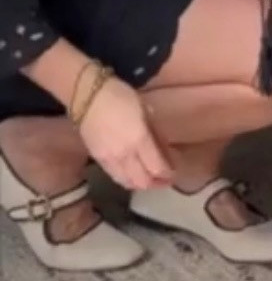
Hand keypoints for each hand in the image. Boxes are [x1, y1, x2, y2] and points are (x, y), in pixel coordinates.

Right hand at [77, 78, 174, 192]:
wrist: (87, 97)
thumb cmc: (121, 97)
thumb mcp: (145, 110)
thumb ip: (156, 133)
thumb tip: (166, 149)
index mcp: (139, 140)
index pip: (156, 167)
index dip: (167, 174)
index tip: (175, 172)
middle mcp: (124, 155)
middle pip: (142, 181)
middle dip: (156, 184)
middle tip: (166, 179)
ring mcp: (109, 160)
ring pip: (127, 183)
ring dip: (141, 184)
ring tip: (151, 179)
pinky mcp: (97, 160)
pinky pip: (115, 177)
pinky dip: (127, 180)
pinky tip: (133, 175)